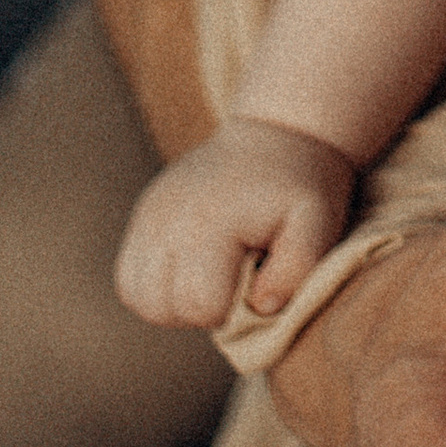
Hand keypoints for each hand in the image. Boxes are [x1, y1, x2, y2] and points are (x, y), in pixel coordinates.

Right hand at [115, 114, 356, 325]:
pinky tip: (190, 271)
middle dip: (200, 311)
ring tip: (211, 280)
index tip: (255, 284)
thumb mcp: (318, 222)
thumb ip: (297, 269)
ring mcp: (148, 214)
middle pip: (160, 307)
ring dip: (172, 303)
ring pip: (136, 296)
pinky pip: (127, 276)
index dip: (231, 312)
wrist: (277, 134)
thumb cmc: (300, 186)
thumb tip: (260, 306)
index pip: (199, 304)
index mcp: (212, 221)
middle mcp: (168, 217)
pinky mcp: (142, 215)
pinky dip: (154, 287)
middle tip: (235, 281)